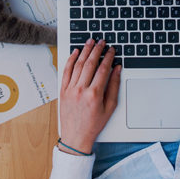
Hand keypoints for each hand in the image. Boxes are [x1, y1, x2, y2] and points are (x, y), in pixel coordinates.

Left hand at [59, 39, 120, 154]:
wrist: (76, 137)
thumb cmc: (94, 124)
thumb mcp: (109, 107)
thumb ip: (114, 86)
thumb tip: (117, 70)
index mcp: (94, 94)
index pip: (103, 69)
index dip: (108, 57)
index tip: (111, 50)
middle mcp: (81, 90)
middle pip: (89, 64)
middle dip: (97, 50)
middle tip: (101, 41)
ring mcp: (70, 90)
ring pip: (77, 65)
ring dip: (84, 51)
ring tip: (90, 42)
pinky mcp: (63, 91)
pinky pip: (66, 71)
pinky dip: (70, 60)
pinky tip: (75, 52)